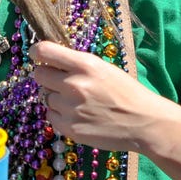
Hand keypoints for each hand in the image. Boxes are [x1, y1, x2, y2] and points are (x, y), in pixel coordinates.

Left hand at [30, 41, 164, 150]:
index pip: (44, 51)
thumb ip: (76, 64)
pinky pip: (51, 116)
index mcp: (85, 65)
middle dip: (48, 77)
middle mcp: (73, 85)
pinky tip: (78, 115)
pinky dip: (60, 115)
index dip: (37, 52)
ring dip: (56, 98)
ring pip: (46, 97)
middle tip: (62, 82)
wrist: (143, 123)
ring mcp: (70, 108)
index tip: (38, 55)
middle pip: (39, 75)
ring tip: (78, 103)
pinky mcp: (69, 128)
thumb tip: (50, 62)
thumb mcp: (103, 68)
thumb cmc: (126, 92)